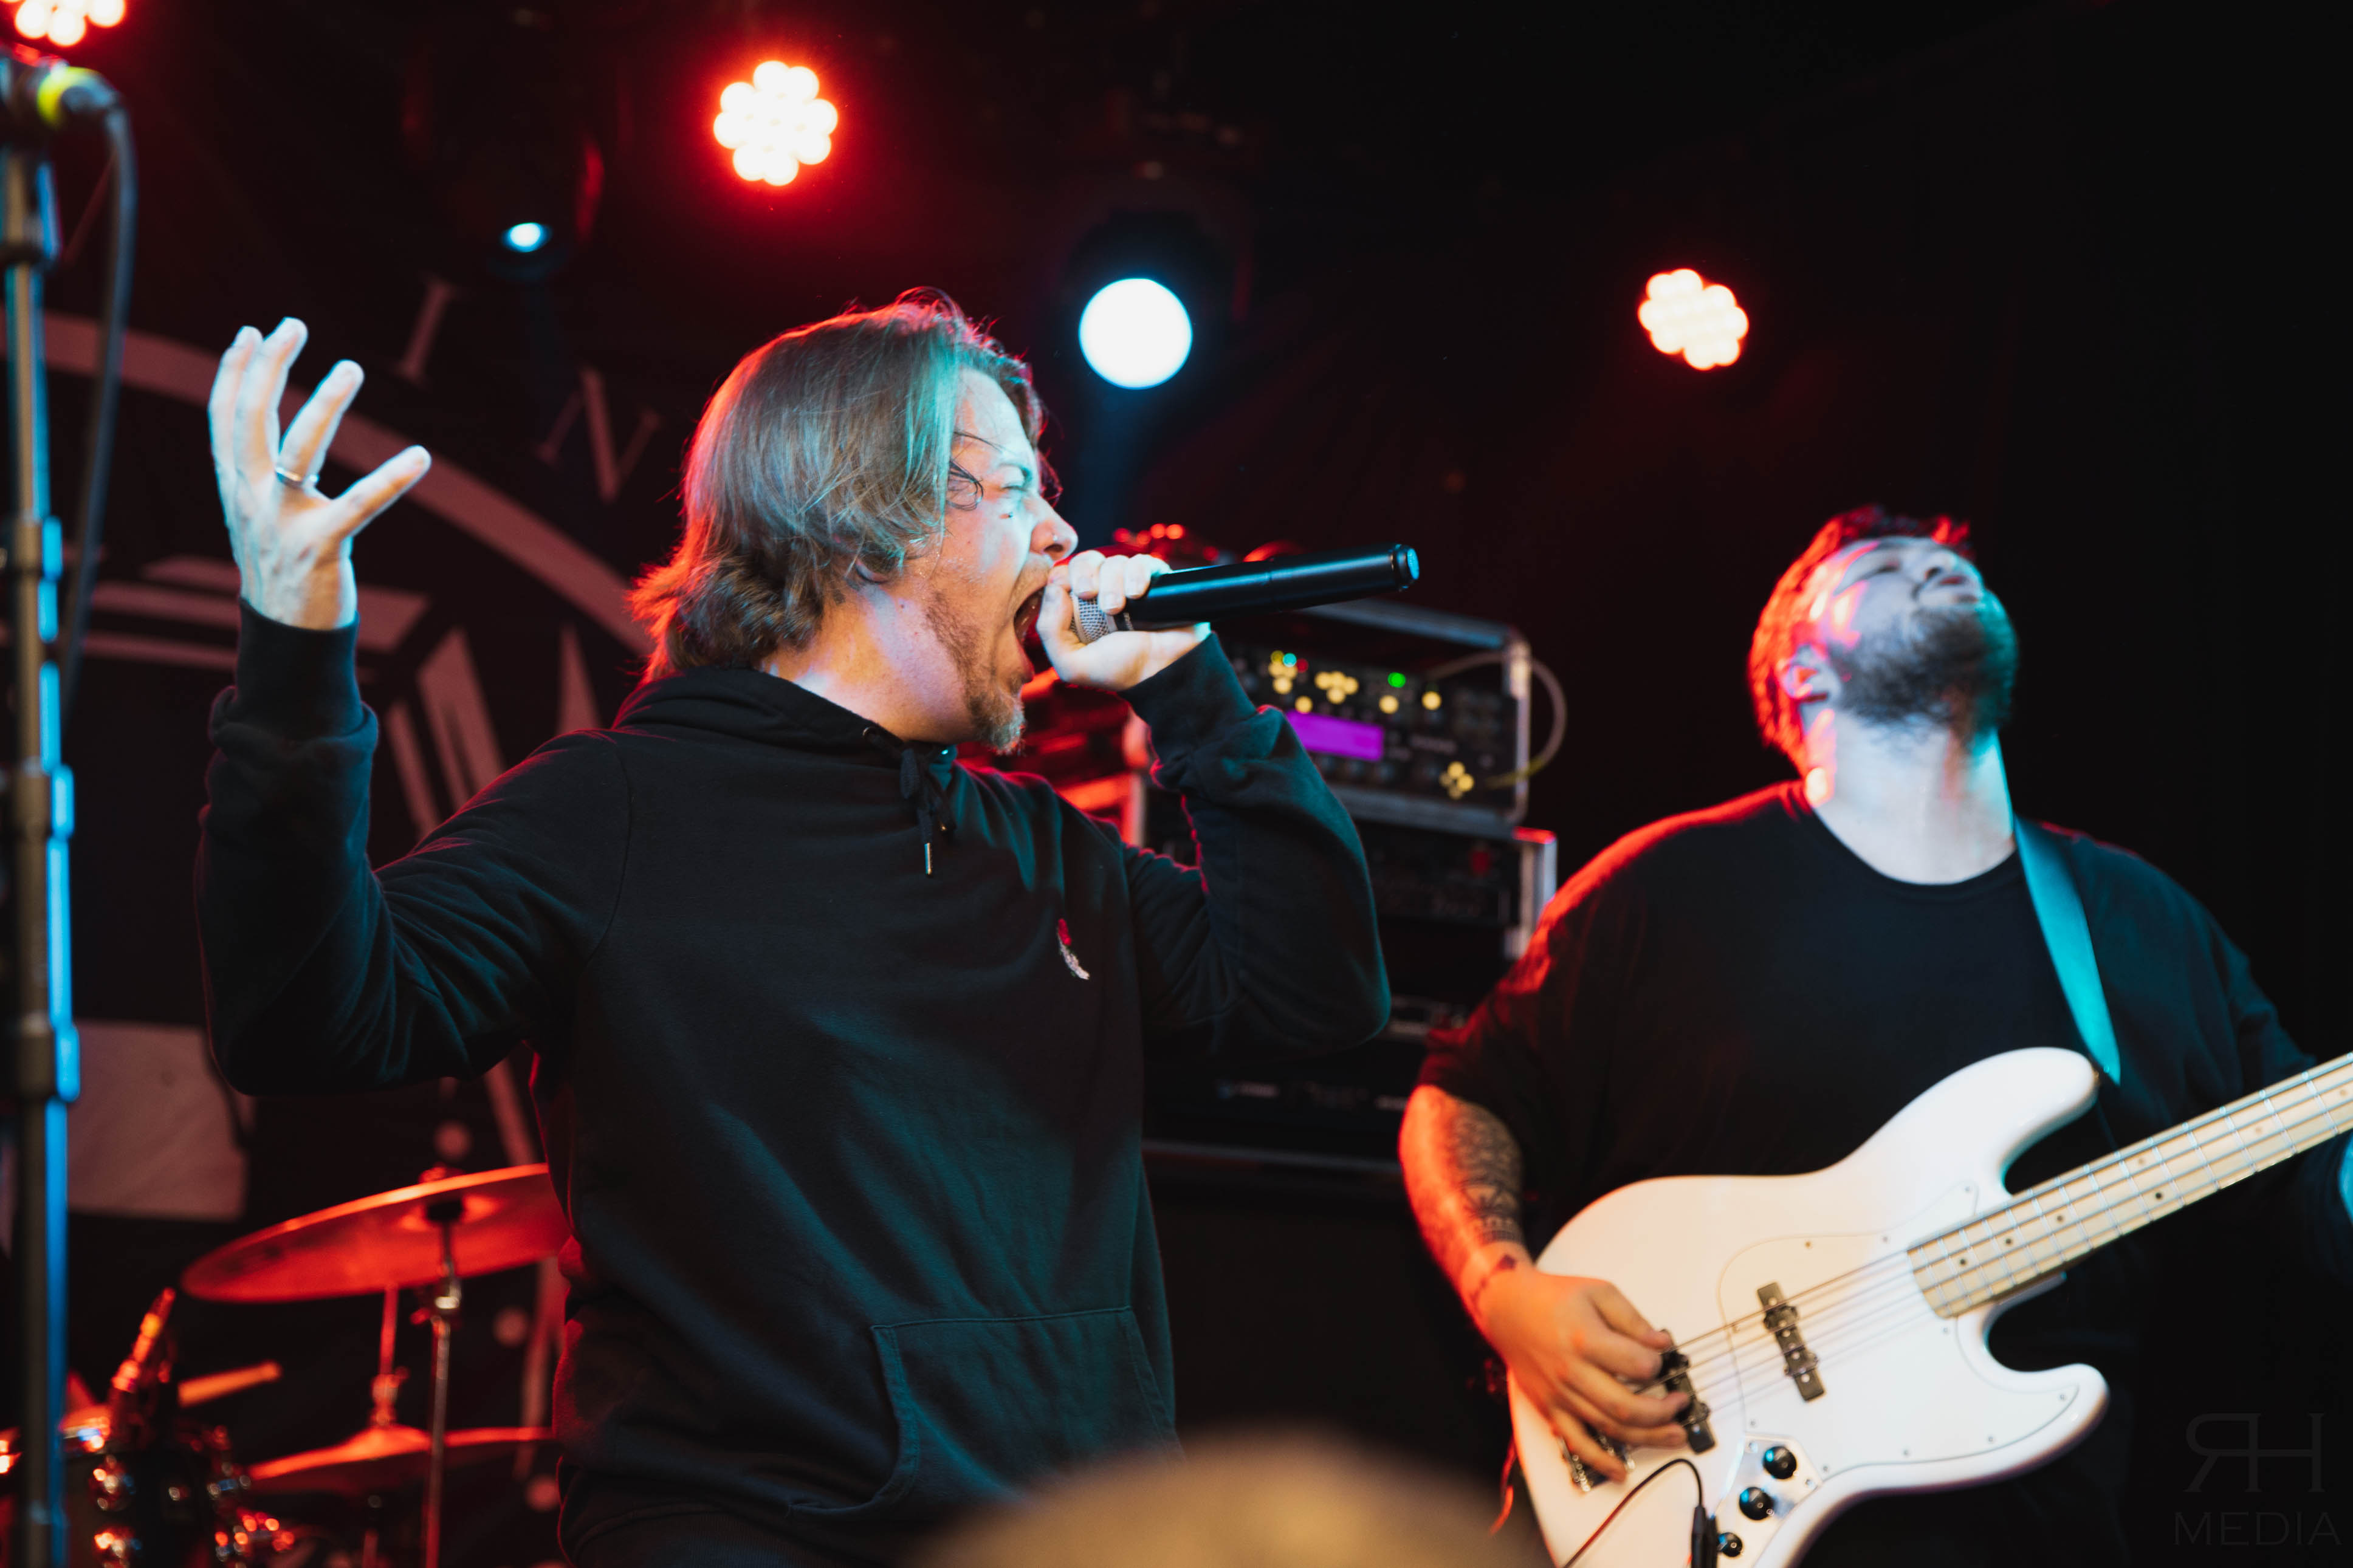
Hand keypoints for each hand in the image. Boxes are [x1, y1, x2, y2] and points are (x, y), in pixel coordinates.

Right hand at [208, 318, 430, 629]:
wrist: (285, 634)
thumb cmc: (279, 567)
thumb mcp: (256, 515)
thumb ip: (255, 475)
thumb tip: (260, 434)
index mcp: (234, 487)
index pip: (224, 418)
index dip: (233, 372)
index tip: (250, 333)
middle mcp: (250, 497)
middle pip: (250, 419)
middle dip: (269, 367)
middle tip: (292, 325)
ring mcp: (284, 522)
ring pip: (299, 450)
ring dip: (325, 404)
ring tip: (351, 368)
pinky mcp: (322, 546)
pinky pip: (361, 506)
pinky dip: (391, 479)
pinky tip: (420, 456)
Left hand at [1037, 550, 1207, 692]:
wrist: (1164, 673)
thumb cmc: (1119, 670)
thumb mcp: (1072, 664)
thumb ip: (1049, 631)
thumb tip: (1054, 587)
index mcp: (1078, 609)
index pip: (1061, 575)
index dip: (1061, 578)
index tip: (1070, 596)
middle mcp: (1102, 592)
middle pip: (1085, 560)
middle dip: (1083, 573)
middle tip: (1088, 594)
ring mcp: (1128, 585)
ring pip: (1112, 561)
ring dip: (1111, 583)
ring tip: (1118, 608)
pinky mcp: (1154, 580)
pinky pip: (1141, 562)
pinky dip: (1136, 573)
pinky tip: (1137, 594)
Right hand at [1472, 1255, 1688, 1479]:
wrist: (1508, 1308)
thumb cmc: (1552, 1298)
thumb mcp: (1598, 1292)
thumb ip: (1632, 1319)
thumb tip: (1660, 1344)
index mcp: (1585, 1339)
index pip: (1637, 1365)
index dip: (1657, 1364)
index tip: (1661, 1358)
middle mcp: (1572, 1372)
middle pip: (1626, 1407)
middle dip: (1663, 1413)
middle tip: (1680, 1407)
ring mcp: (1560, 1395)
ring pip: (1609, 1428)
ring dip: (1647, 1438)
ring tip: (1673, 1436)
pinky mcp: (1551, 1408)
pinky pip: (1577, 1442)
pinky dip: (1601, 1461)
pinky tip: (1622, 1471)